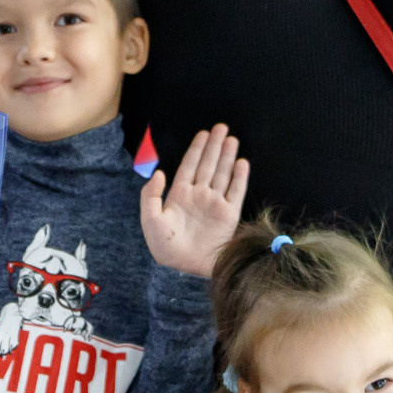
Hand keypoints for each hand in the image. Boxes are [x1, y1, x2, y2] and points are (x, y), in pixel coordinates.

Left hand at [141, 125, 249, 276]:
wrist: (187, 266)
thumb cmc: (166, 245)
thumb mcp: (150, 220)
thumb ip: (150, 195)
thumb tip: (160, 172)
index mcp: (180, 195)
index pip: (189, 166)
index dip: (196, 149)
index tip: (203, 133)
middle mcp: (199, 195)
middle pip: (208, 165)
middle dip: (214, 146)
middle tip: (221, 126)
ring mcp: (215, 203)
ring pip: (222, 173)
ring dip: (227, 156)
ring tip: (232, 139)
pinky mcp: (229, 214)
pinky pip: (236, 191)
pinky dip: (239, 177)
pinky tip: (242, 162)